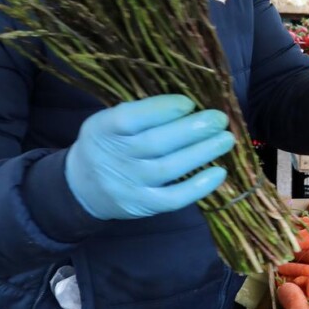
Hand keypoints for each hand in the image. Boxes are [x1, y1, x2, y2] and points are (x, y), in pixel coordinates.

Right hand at [65, 95, 234, 219]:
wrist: (82, 187)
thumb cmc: (107, 144)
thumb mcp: (109, 122)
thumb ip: (140, 114)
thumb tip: (188, 106)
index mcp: (103, 129)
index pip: (131, 118)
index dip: (163, 109)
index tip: (189, 103)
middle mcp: (115, 157)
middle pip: (156, 143)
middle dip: (192, 129)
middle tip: (219, 119)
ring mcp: (128, 184)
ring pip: (169, 169)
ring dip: (202, 153)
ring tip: (226, 140)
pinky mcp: (142, 205)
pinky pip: (173, 198)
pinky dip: (198, 187)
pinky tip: (219, 173)